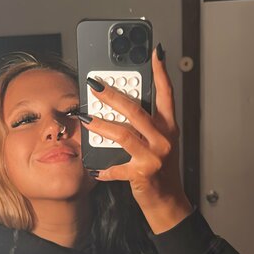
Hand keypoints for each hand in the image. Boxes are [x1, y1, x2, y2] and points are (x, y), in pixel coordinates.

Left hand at [85, 46, 193, 228]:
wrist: (168, 201)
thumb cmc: (160, 170)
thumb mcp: (158, 142)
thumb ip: (146, 124)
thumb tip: (120, 104)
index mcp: (168, 127)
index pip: (166, 93)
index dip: (161, 72)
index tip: (154, 53)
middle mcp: (164, 139)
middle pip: (136, 111)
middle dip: (113, 96)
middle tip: (95, 86)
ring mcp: (154, 157)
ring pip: (123, 134)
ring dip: (100, 125)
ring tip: (85, 118)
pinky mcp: (142, 174)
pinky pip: (116, 168)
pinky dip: (103, 168)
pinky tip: (93, 167)